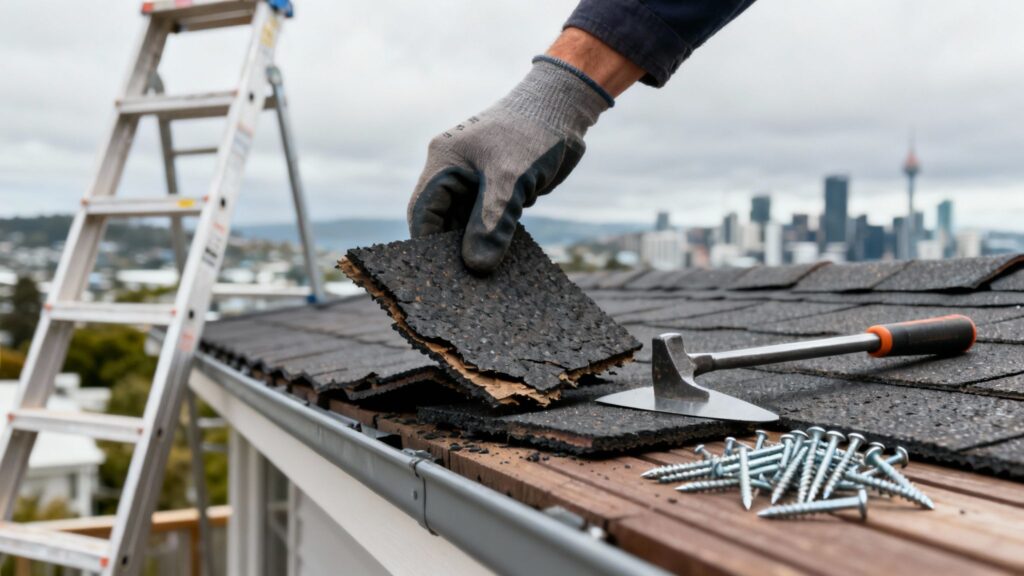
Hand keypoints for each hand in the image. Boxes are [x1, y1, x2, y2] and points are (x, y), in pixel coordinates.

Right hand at [407, 57, 612, 272]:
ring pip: (468, 223)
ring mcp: (477, 181)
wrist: (565, 108)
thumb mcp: (510, 181)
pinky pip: (490, 220)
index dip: (427, 244)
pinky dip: (495, 238)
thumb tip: (476, 266)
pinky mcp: (500, 188)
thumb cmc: (532, 133)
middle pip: (443, 220)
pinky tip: (503, 262)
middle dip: (451, 251)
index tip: (436, 276)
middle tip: (463, 286)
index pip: (423, 210)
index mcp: (444, 162)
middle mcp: (455, 172)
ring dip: (476, 247)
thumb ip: (491, 223)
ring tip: (483, 281)